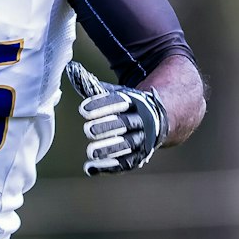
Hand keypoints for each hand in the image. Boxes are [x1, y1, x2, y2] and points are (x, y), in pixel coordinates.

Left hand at [65, 61, 168, 176]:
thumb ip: (94, 86)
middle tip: (88, 130)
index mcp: (137, 101)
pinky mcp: (140, 155)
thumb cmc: (130, 104)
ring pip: (128, 145)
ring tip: (91, 152)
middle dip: (107, 127)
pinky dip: (109, 166)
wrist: (166, 117)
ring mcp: (143, 139)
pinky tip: (90, 168)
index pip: (119, 102)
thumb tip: (73, 69)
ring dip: (110, 149)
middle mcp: (143, 120)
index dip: (102, 105)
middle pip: (125, 124)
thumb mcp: (117, 92)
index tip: (83, 109)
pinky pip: (126, 163)